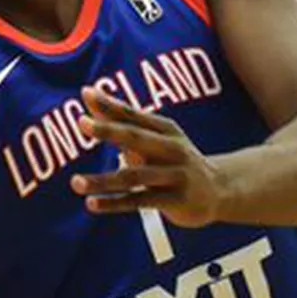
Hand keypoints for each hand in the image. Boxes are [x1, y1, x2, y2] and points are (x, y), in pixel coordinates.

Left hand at [69, 87, 222, 226]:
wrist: (220, 190)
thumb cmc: (176, 161)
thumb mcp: (155, 140)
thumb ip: (122, 123)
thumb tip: (90, 98)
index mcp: (165, 130)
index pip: (134, 115)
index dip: (111, 104)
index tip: (86, 93)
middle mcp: (172, 149)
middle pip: (136, 137)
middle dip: (109, 130)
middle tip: (81, 123)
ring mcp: (175, 175)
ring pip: (134, 176)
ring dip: (103, 180)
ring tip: (76, 182)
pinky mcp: (176, 201)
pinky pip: (140, 202)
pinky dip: (115, 203)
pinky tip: (92, 204)